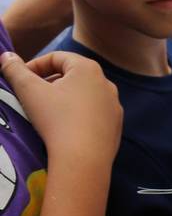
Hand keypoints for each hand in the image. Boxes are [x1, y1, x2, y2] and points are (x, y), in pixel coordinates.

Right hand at [0, 51, 120, 163]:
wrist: (84, 159)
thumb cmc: (56, 119)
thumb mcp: (28, 90)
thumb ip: (15, 69)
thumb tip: (6, 56)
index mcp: (88, 69)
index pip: (56, 57)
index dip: (34, 65)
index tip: (20, 79)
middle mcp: (107, 84)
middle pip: (72, 76)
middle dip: (49, 82)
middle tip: (32, 96)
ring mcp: (115, 107)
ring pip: (84, 96)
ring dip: (64, 99)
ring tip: (48, 112)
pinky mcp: (116, 126)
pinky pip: (94, 114)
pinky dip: (78, 115)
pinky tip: (66, 127)